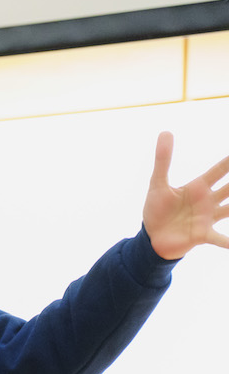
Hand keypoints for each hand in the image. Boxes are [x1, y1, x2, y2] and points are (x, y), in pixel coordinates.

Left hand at [142, 131, 228, 259]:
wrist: (152, 237)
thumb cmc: (157, 209)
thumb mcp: (158, 183)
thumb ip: (163, 160)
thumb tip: (165, 131)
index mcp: (199, 187)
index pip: (221, 170)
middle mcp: (209, 201)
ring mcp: (208, 218)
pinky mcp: (202, 235)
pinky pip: (220, 238)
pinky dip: (228, 241)